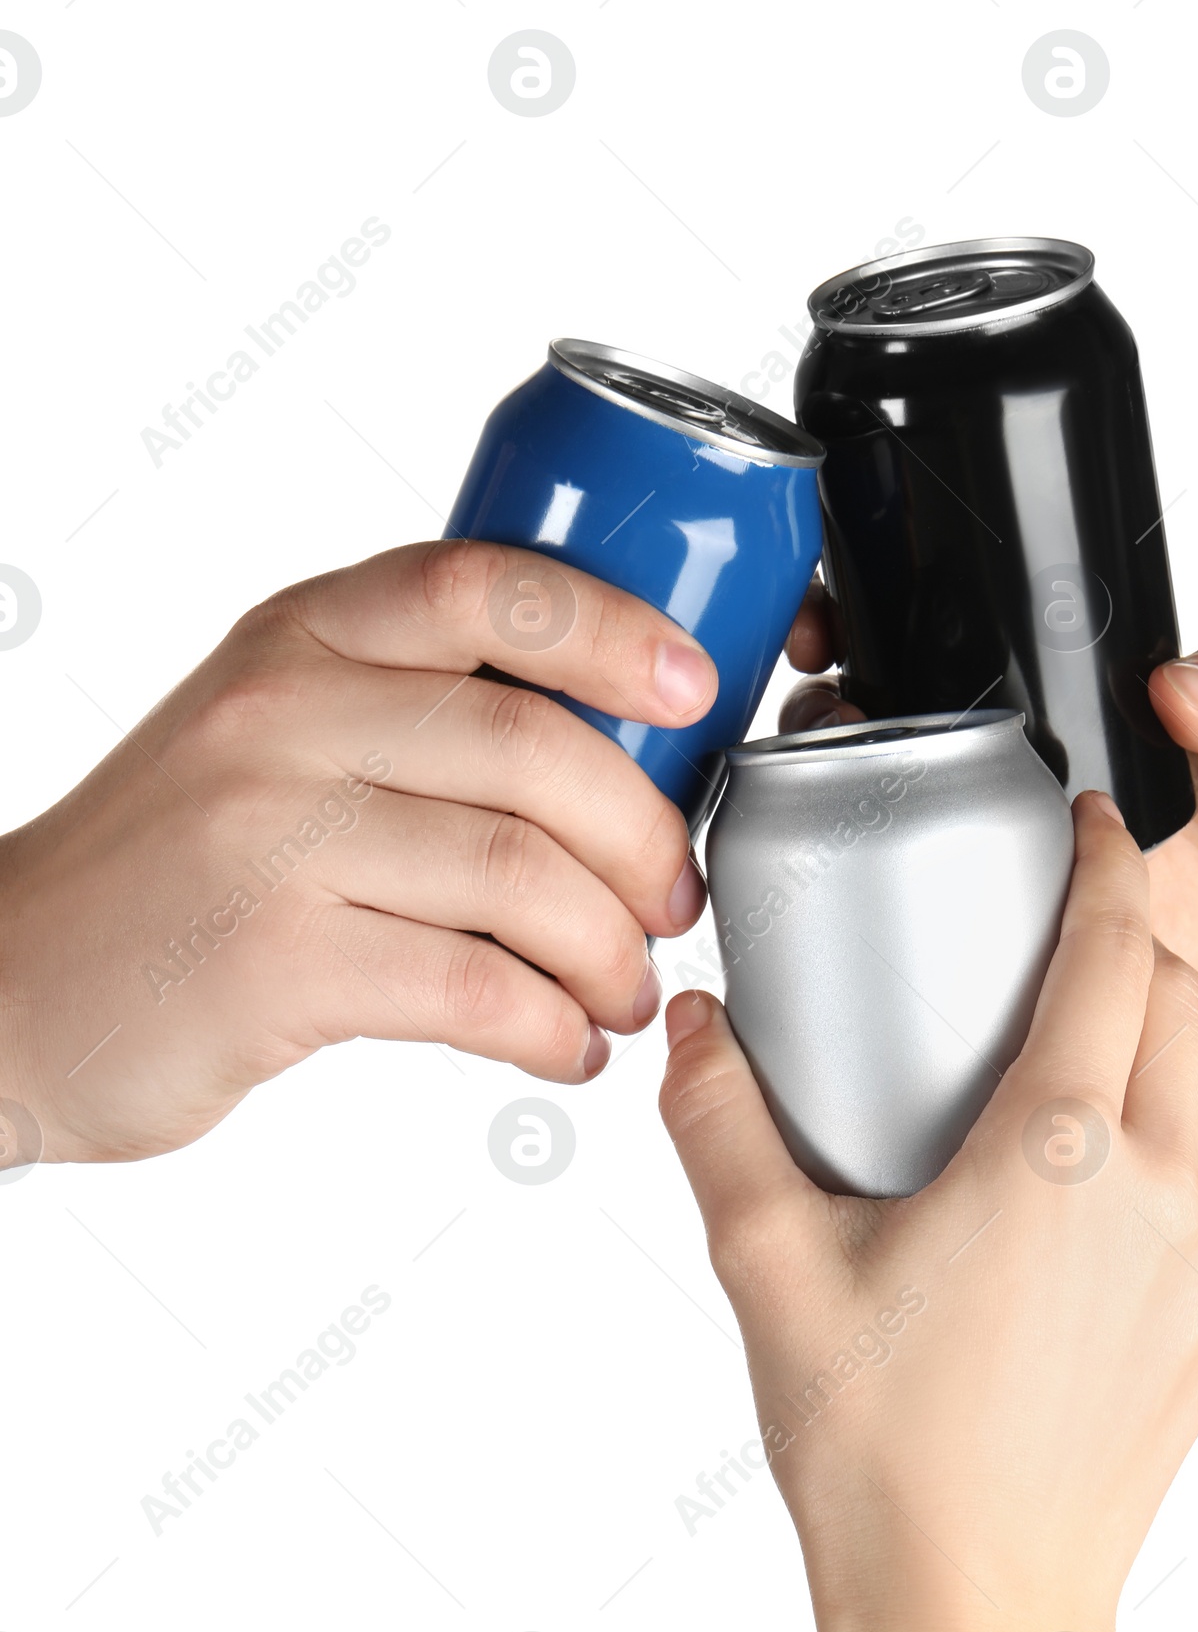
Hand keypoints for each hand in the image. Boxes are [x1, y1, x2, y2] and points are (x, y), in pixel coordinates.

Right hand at [0, 540, 713, 1163]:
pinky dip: (553, 1027)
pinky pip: (476, 985)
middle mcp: (283, 718)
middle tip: (674, 898)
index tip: (696, 692)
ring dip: (611, 950)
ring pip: (522, 875)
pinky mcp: (276, 963)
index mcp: (299, 639)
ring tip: (627, 988)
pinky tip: (564, 1045)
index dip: (616, 630)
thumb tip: (616, 746)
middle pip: (536, 750)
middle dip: (645, 837)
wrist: (12, 980)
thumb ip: (407, 706)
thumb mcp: (269, 729)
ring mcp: (272, 839)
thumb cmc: (177, 860)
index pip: (484, 587)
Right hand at [658, 793, 1197, 1631]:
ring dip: (1124, 1074)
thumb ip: (722, 1124)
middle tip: (1049, 938)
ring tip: (1018, 1106)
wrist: (978, 1627)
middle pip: (1180, 1012)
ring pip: (1185, 1114)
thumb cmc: (879, 1457)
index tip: (1094, 818)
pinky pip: (1187, 1208)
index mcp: (1059, 1152)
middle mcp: (1160, 1194)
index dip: (1113, 865)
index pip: (1119, 954)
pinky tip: (1040, 1234)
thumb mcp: (769, 1269)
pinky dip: (1130, 1177)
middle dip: (1131, 949)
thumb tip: (693, 1024)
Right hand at [781, 596, 1197, 1010]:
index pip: (962, 646)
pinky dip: (925, 915)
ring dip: (864, 812)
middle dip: (840, 715)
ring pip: (920, 827)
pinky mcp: (1045, 935)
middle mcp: (1043, 772)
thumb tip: (1187, 681)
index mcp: (1083, 702)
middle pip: (909, 733)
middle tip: (819, 710)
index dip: (884, 622)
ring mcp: (1036, 852)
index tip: (835, 617)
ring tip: (831, 800)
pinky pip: (969, 926)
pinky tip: (892, 907)